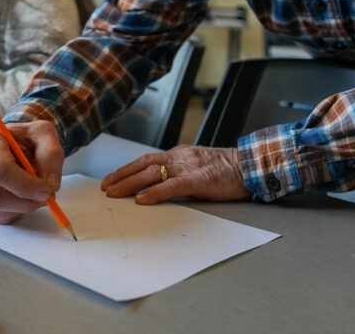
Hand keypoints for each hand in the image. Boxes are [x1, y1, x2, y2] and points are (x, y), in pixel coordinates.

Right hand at [0, 120, 63, 223]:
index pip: (0, 170)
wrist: (12, 145)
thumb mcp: (44, 135)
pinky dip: (14, 212)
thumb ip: (51, 155)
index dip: (26, 185)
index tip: (46, 190)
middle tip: (46, 196)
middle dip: (25, 202)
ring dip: (22, 207)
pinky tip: (20, 196)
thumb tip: (50, 184)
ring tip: (33, 191)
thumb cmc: (25, 139)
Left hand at [101, 145, 249, 204]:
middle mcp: (179, 158)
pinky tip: (141, 199)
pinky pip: (172, 186)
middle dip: (121, 177)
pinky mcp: (199, 180)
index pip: (146, 160)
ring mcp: (188, 168)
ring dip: (130, 184)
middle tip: (105, 188)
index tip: (111, 179)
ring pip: (152, 174)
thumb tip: (158, 185)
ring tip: (114, 193)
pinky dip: (154, 193)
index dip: (126, 169)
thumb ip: (179, 172)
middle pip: (143, 165)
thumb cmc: (226, 170)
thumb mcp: (197, 166)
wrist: (249, 166)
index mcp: (179, 155)